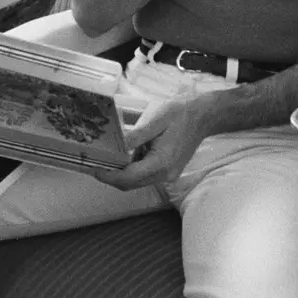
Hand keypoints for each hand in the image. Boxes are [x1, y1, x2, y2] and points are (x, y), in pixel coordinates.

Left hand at [95, 96, 212, 189]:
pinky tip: (129, 153)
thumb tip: (117, 147)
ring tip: (109, 158)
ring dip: (122, 173)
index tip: (94, 169)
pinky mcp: (169, 171)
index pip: (128, 178)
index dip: (109, 176)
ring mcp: (168, 175)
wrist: (203, 116)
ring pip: (138, 182)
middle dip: (112, 176)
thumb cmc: (181, 114)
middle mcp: (165, 174)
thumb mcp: (157, 120)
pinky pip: (146, 175)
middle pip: (131, 184)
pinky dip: (134, 168)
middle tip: (96, 164)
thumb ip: (136, 136)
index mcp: (161, 163)